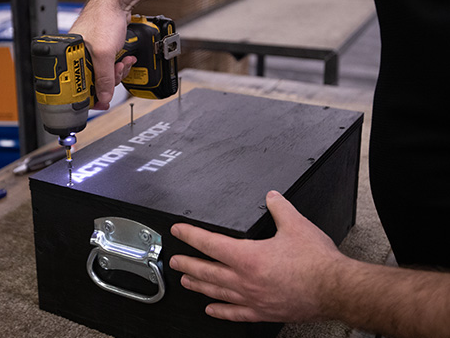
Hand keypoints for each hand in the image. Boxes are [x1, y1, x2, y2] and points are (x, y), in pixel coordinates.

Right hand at [69, 1, 135, 109]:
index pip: (74, 84)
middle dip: (109, 80)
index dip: (89, 94)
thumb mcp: (104, 54)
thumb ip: (104, 77)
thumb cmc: (103, 18)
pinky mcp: (101, 49)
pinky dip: (119, 65)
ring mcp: (89, 52)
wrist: (118, 2)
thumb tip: (103, 97)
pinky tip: (125, 59)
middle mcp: (76, 54)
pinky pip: (109, 65)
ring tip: (123, 64)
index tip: (101, 102)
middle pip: (91, 81)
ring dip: (117, 72)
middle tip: (116, 73)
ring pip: (103, 74)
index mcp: (68, 55)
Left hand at [170, 190, 346, 322]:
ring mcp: (253, 298)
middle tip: (174, 260)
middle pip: (208, 270)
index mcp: (249, 256)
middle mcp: (246, 280)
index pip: (210, 243)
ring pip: (217, 292)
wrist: (336, 289)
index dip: (191, 235)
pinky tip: (212, 310)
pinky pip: (236, 313)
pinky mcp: (264, 311)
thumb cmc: (316, 261)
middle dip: (188, 263)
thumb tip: (271, 196)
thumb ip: (279, 207)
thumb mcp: (295, 224)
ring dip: (199, 285)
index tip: (178, 231)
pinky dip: (221, 311)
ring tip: (186, 281)